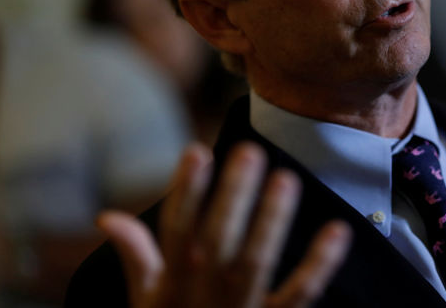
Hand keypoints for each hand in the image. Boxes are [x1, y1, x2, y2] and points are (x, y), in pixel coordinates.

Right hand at [97, 142, 351, 307]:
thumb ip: (136, 257)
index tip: (197, 151)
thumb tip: (107, 216)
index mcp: (174, 282)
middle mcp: (205, 293)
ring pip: (255, 262)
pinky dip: (320, 264)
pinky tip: (338, 230)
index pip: (176, 230)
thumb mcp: (147, 301)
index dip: (185, 192)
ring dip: (270, 221)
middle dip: (232, 196)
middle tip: (250, 152)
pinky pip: (300, 293)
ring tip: (286, 179)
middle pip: (217, 239)